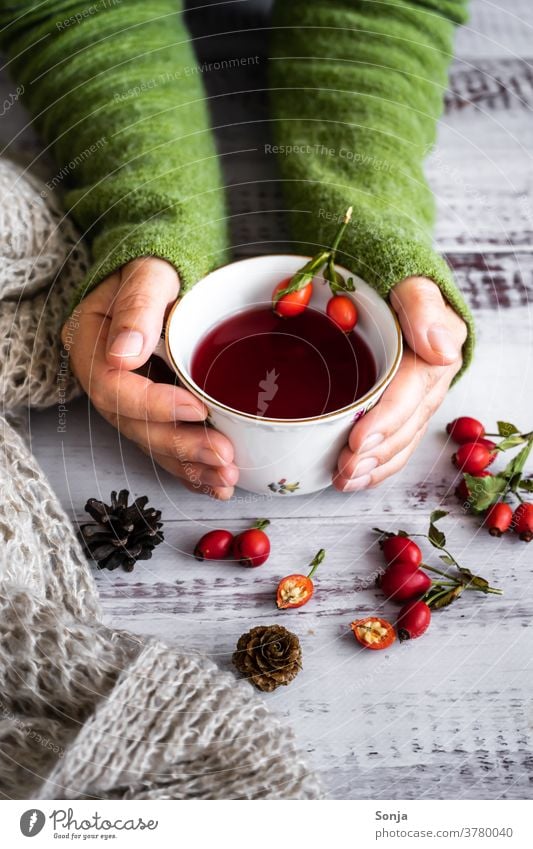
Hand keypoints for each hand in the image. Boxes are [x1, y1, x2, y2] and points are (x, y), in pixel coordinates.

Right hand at [63, 257, 238, 498]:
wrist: (161, 276)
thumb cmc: (154, 268)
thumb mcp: (148, 274)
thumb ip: (139, 307)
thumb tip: (124, 355)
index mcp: (93, 347)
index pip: (116, 389)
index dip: (155, 405)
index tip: (198, 408)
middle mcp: (105, 381)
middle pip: (136, 426)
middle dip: (181, 447)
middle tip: (223, 459)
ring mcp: (127, 399)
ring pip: (153, 442)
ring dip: (190, 466)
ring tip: (226, 480)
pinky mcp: (151, 410)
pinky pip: (165, 444)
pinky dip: (189, 467)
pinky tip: (214, 483)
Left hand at [333, 276, 466, 491]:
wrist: (394, 278)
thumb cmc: (395, 277)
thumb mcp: (409, 279)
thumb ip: (423, 306)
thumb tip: (442, 349)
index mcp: (435, 351)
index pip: (410, 394)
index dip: (385, 421)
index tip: (357, 440)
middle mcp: (431, 380)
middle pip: (406, 425)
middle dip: (375, 454)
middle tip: (343, 469)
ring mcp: (419, 397)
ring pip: (402, 440)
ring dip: (374, 466)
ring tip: (344, 480)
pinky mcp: (404, 406)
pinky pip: (398, 442)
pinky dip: (379, 464)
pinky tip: (356, 478)